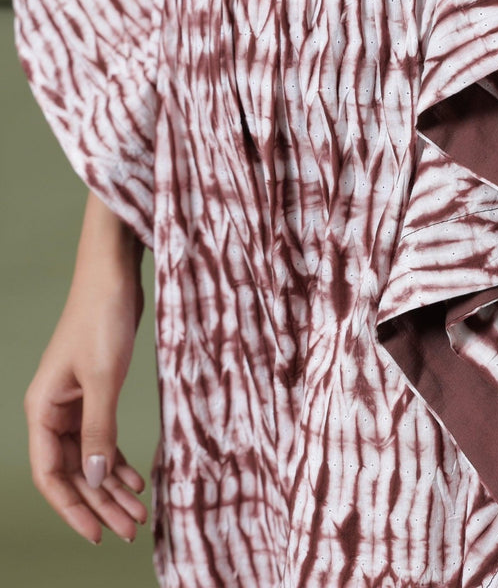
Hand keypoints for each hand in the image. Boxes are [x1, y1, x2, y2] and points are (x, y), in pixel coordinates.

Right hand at [24, 248, 147, 544]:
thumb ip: (99, 429)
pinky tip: (139, 477)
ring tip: (140, 511)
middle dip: (100, 503)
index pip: (52, 474)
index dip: (74, 508)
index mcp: (43, 409)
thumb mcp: (103, 379)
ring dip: (113, 485)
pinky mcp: (97, 390)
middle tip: (131, 529)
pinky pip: (104, 436)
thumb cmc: (102, 320)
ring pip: (91, 456)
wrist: (114, 277)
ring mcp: (76, 401)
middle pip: (74, 470)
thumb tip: (97, 480)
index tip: (99, 534)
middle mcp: (54, 410)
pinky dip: (120, 458)